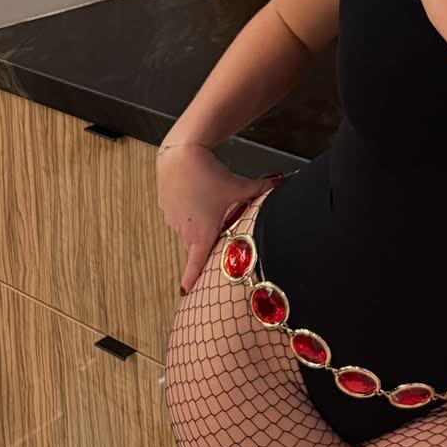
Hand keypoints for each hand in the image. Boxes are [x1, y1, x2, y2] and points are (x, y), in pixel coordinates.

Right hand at [155, 145, 269, 294]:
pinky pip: (178, 216)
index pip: (196, 264)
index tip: (188, 292)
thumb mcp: (239, 185)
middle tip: (217, 227)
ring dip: (197, 223)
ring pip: (188, 229)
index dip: (192, 279)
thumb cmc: (209, 174)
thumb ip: (261, 190)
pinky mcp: (166, 207)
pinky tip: (196, 196)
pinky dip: (187, 211)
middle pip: (197, 244)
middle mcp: (185, 230)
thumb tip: (281, 185)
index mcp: (202, 232)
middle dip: (207, 240)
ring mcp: (173, 219)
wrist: (181, 154)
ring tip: (208, 204)